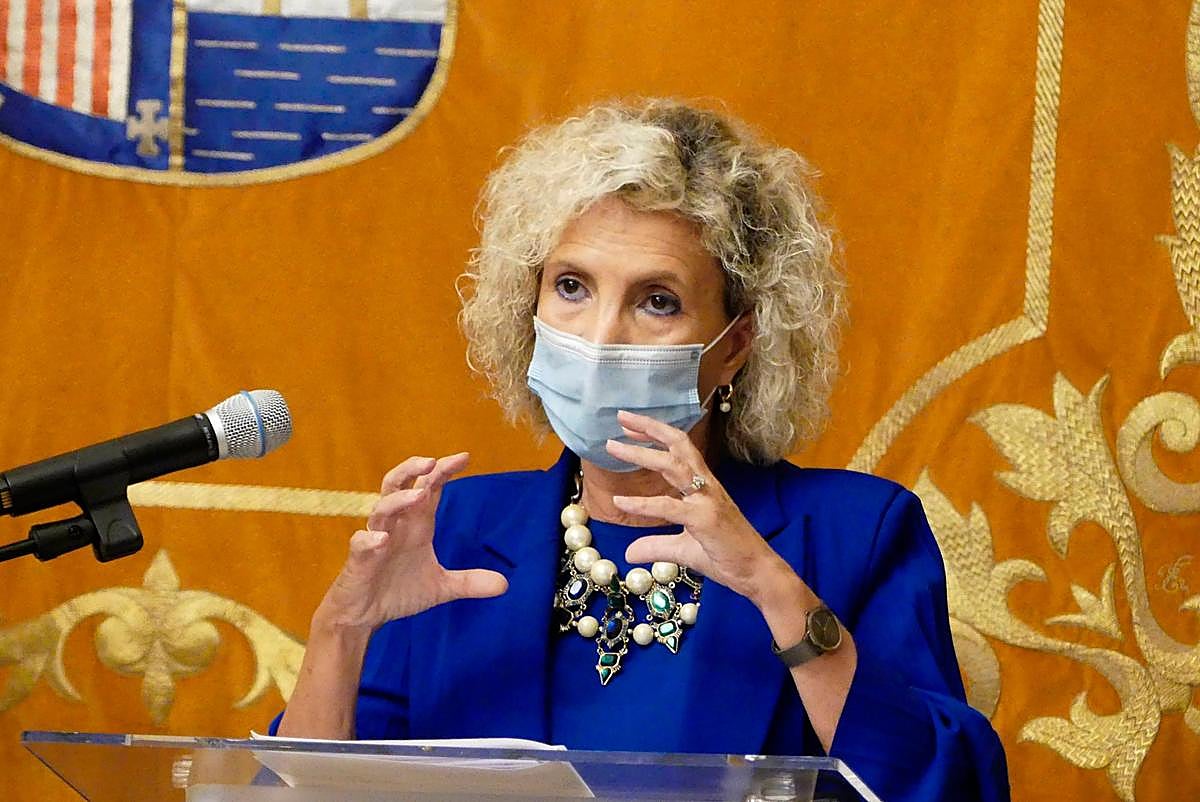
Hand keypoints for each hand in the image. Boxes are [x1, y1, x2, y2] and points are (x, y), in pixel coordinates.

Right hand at [315, 452, 507, 631]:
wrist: (365, 617)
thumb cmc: (398, 591)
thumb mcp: (440, 587)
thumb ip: (469, 582)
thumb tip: (504, 585)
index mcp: (416, 526)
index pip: (429, 488)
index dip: (443, 471)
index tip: (464, 457)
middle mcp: (396, 526)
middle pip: (399, 485)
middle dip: (413, 470)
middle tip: (432, 462)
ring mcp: (375, 540)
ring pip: (381, 509)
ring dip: (398, 500)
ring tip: (418, 495)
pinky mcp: (359, 561)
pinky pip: (360, 544)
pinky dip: (370, 540)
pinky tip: (382, 540)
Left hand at [607, 411, 803, 608]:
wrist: (758, 573)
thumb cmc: (728, 556)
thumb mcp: (684, 549)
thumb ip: (656, 546)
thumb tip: (630, 552)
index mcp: (705, 487)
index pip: (680, 450)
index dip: (656, 434)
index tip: (630, 428)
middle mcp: (707, 487)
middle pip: (678, 445)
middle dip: (649, 427)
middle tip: (621, 416)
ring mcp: (707, 500)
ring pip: (673, 465)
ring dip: (642, 453)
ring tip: (614, 446)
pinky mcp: (705, 519)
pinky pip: (669, 507)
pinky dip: (642, 503)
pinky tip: (620, 501)